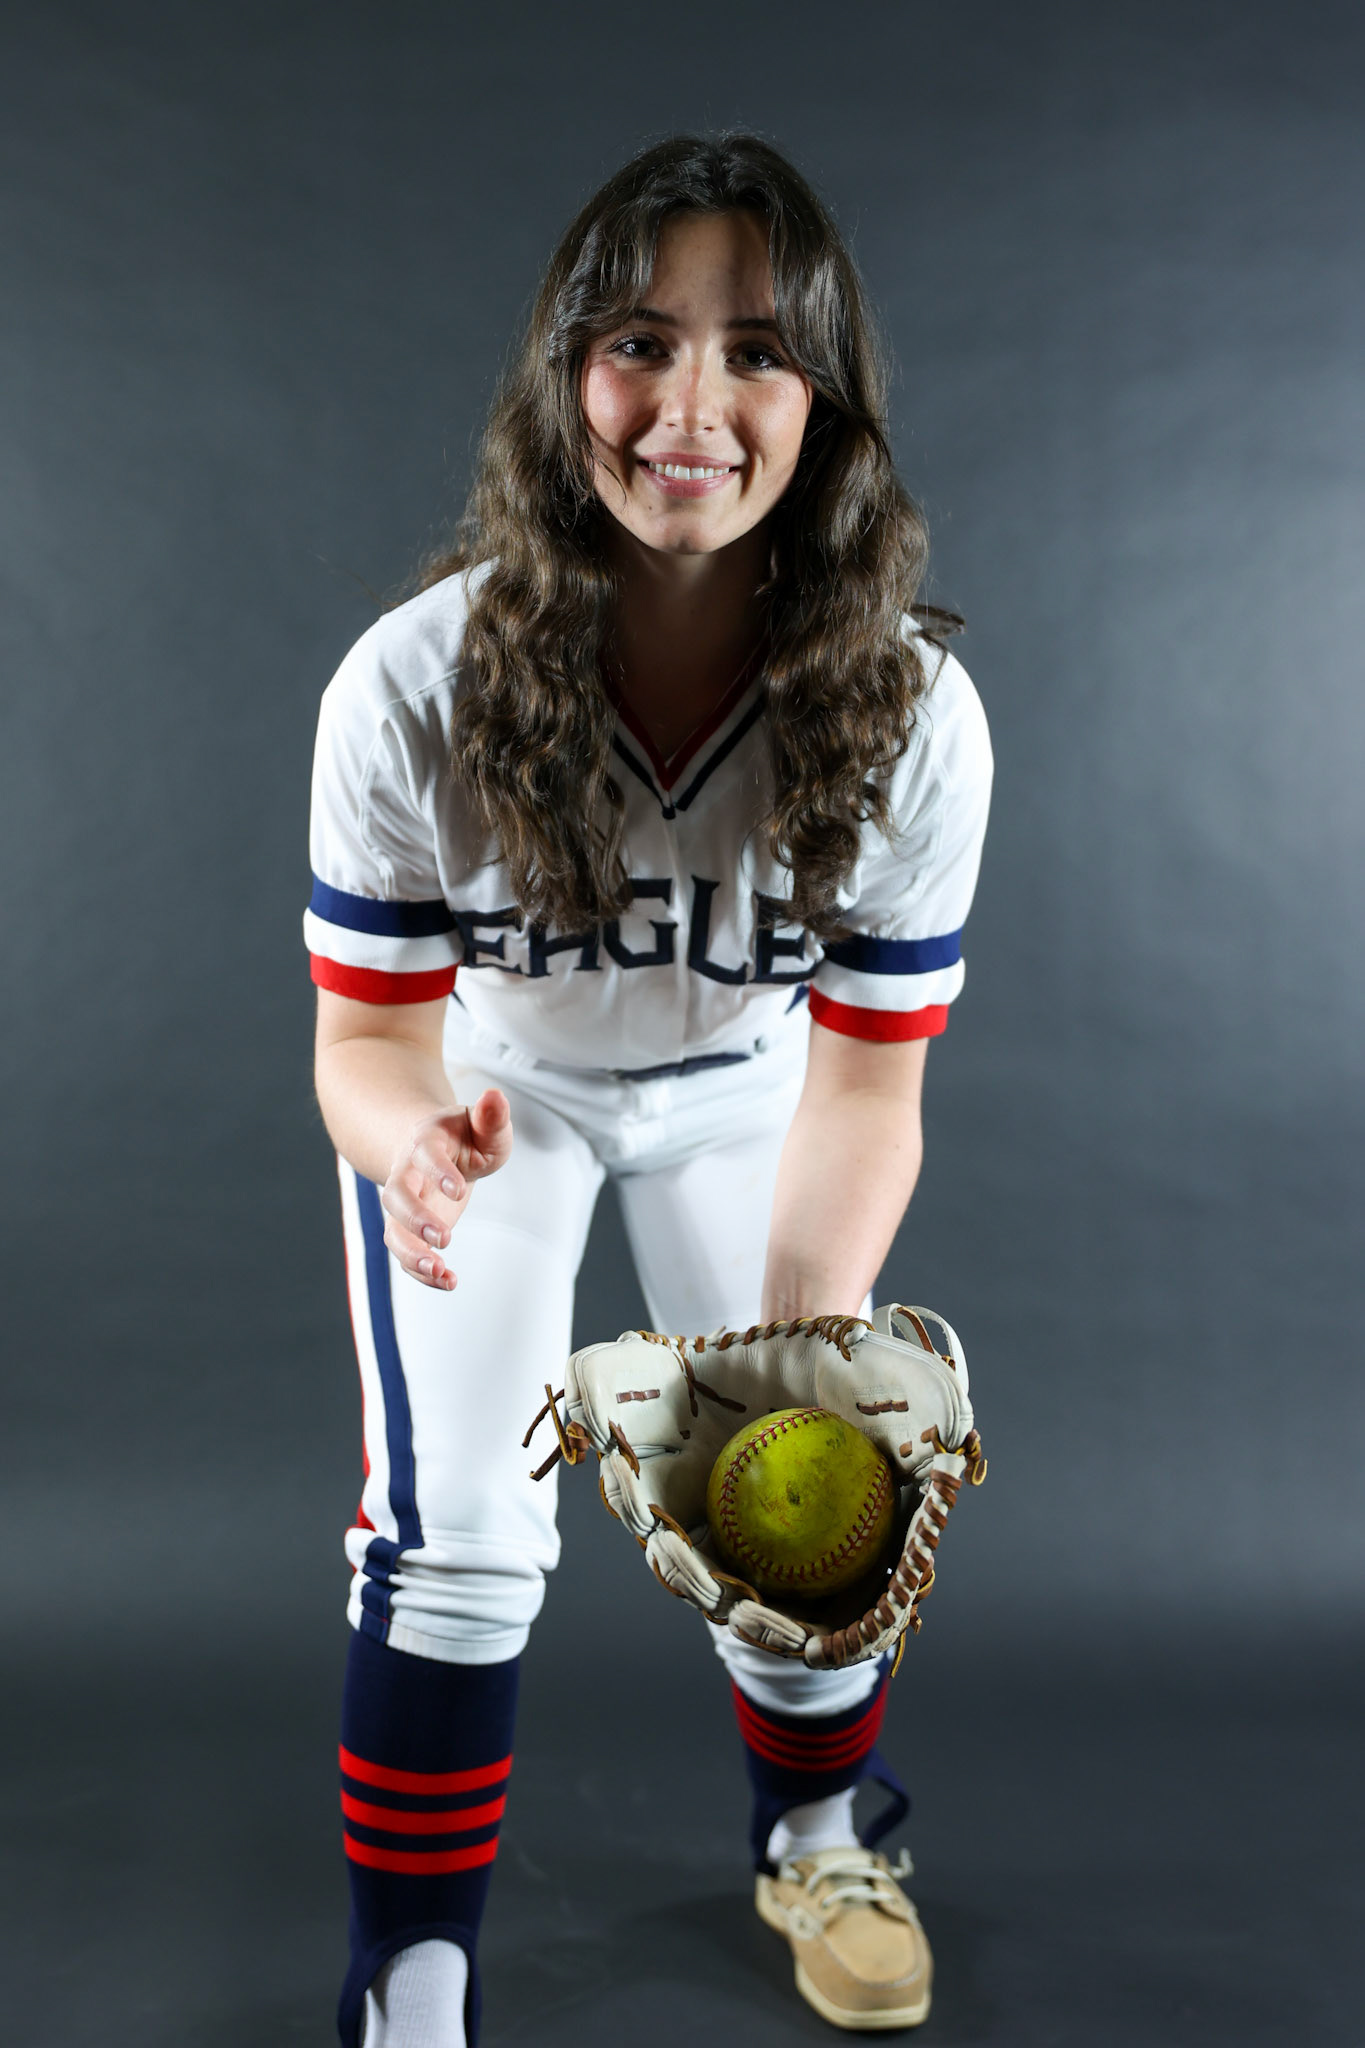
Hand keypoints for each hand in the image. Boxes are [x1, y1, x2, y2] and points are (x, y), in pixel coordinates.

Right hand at [379, 1090, 512, 1288]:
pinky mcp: (408, 1229)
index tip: (461, 1191)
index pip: (425, 1155)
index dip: (439, 1171)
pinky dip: (421, 1271)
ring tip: (440, 1272)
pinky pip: (405, 1253)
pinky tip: (448, 1281)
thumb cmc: (466, 1137)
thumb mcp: (484, 1125)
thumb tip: (496, 1096)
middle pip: (397, 1195)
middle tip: (445, 1238)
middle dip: (415, 1218)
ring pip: (393, 1231)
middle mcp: (406, 1173)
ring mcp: (404, 1205)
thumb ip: (491, 1117)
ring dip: (411, 1254)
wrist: (434, 1148)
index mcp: (425, 1142)